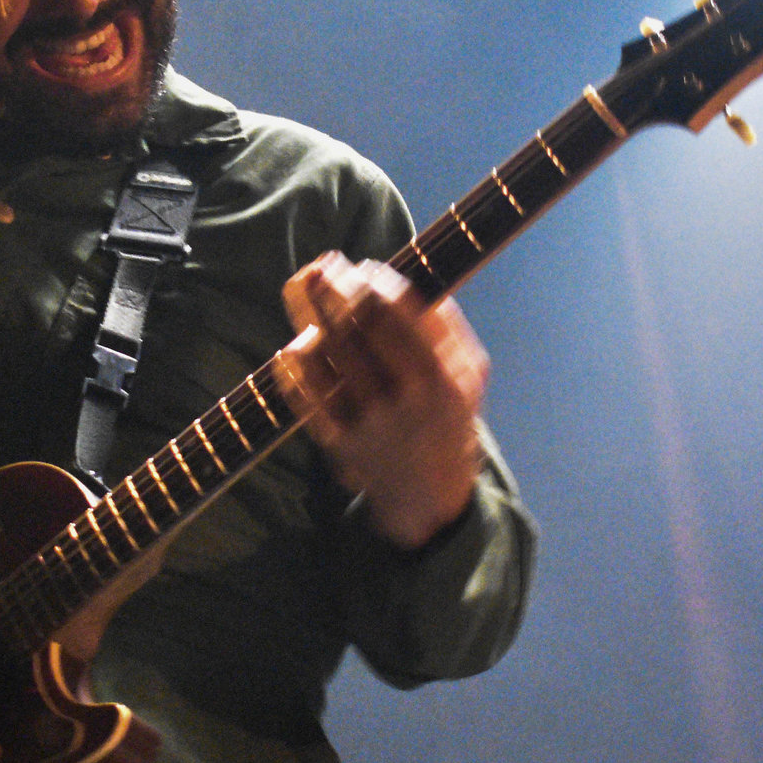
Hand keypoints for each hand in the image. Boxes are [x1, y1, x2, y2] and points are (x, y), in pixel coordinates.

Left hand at [279, 252, 486, 547]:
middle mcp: (406, 397)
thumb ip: (444, 326)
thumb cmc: (446, 417)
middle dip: (335, 289)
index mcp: (443, 376)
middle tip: (322, 266)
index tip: (363, 265)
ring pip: (327, 354)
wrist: (431, 496)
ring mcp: (370, 421)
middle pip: (358, 327)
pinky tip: (293, 344)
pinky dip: (294, 364)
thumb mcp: (468, 374)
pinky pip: (306, 394)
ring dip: (309, 314)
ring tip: (303, 286)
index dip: (375, 282)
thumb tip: (401, 276)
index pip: (400, 313)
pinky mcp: (339, 442)